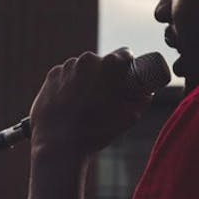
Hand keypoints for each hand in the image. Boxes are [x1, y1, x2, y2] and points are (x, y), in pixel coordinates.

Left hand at [29, 48, 150, 157]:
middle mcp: (87, 59)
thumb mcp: (130, 117)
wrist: (59, 143)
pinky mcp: (52, 76)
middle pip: (102, 62)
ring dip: (87, 79)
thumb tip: (147, 93)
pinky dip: (69, 86)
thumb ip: (142, 101)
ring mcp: (67, 66)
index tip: (127, 78)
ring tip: (86, 103)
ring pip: (83, 69)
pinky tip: (71, 103)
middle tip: (106, 95)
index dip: (129, 66)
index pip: (125, 54)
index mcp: (109, 64)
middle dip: (106, 75)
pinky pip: (66, 76)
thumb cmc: (97, 130)